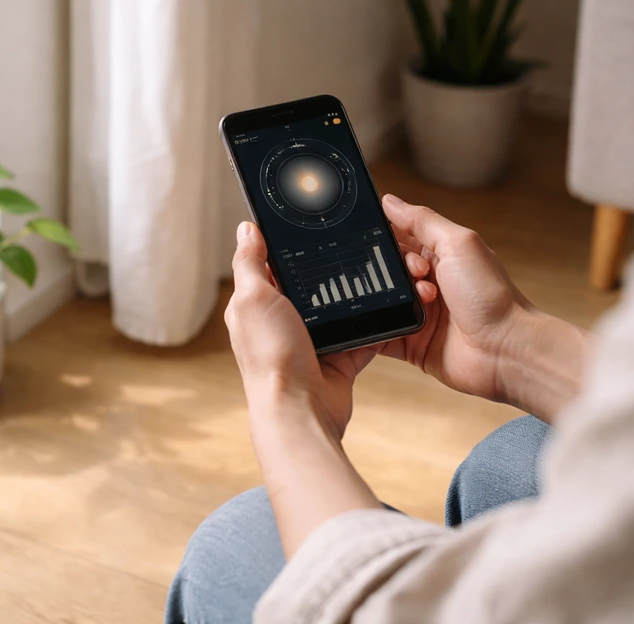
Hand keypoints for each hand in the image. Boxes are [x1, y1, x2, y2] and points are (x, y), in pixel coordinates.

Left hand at [225, 221, 431, 438]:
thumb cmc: (271, 358)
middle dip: (326, 267)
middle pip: (308, 283)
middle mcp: (281, 322)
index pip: (269, 265)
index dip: (284, 244)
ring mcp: (311, 341)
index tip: (307, 222)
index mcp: (255, 305)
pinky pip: (361, 333)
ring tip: (372, 268)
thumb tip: (247, 229)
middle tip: (348, 243)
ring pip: (338, 306)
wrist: (302, 410)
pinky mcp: (339, 358)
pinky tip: (386, 303)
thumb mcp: (254, 299)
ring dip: (353, 293)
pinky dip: (374, 323)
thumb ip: (249, 262)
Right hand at [380, 195, 587, 419]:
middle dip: (387, 271)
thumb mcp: (458, 244)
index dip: (389, 238)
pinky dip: (372, 331)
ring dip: (386, 299)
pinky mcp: (410, 342)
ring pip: (380, 301)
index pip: (399, 238)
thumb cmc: (492, 297)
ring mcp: (418, 313)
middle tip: (411, 276)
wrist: (506, 350)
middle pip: (386, 270)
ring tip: (416, 301)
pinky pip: (380, 335)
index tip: (385, 242)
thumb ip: (422, 221)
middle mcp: (427, 283)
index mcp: (440, 255)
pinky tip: (374, 325)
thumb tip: (390, 201)